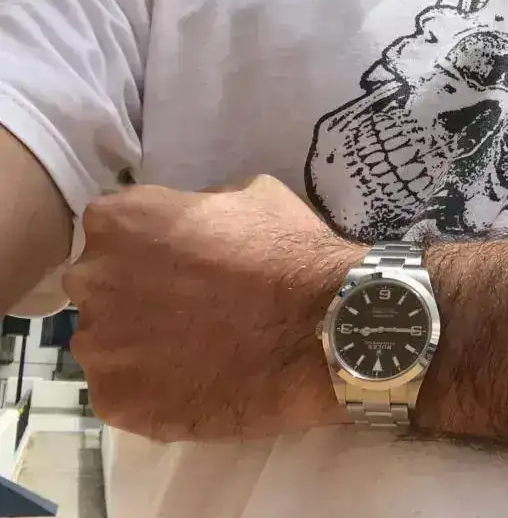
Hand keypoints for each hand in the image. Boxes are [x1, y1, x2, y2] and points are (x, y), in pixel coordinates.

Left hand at [64, 175, 365, 441]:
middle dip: (137, 294)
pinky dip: (155, 390)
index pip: (115, 231)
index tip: (185, 262)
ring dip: (142, 345)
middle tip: (193, 308)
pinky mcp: (117, 402)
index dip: (153, 247)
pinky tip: (200, 381)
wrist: (324, 329)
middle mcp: (93, 280)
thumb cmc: (291, 254)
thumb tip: (194, 226)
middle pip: (102, 286)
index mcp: (119, 221)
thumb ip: (200, 207)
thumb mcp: (249, 196)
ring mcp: (100, 347)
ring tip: (199, 351)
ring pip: (108, 343)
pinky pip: (125, 393)